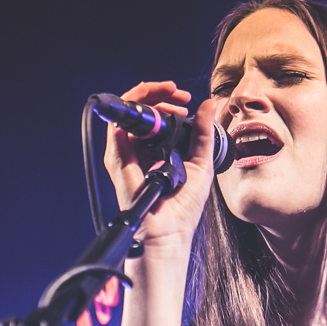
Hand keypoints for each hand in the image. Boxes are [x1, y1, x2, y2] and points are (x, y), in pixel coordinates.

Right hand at [103, 81, 217, 256]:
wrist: (169, 233)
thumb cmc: (183, 208)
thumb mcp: (202, 164)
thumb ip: (203, 134)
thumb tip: (208, 105)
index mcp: (155, 150)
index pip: (154, 116)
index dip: (166, 100)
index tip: (185, 100)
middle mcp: (137, 150)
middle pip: (139, 110)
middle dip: (157, 93)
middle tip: (177, 93)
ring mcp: (125, 154)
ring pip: (127, 113)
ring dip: (146, 96)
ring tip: (168, 93)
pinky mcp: (117, 159)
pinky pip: (117, 127)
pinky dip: (132, 110)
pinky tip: (151, 105)